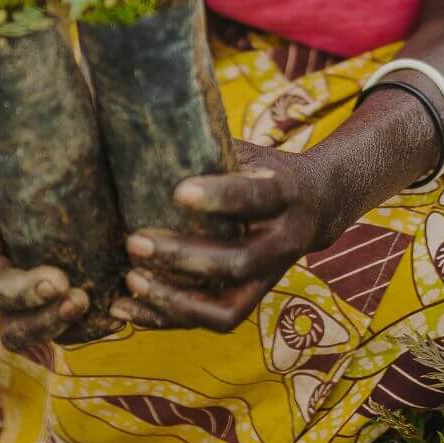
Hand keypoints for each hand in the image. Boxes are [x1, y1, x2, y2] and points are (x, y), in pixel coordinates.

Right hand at [0, 178, 90, 352]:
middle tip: (59, 280)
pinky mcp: (57, 328)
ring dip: (48, 320)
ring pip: (18, 331)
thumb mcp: (56, 188)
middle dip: (25, 290)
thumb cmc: (70, 204)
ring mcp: (23, 312)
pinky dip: (84, 329)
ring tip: (81, 300)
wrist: (104, 238)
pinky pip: (62, 339)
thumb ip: (33, 172)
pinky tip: (110, 314)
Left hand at [111, 141, 324, 333]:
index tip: (178, 192)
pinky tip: (127, 308)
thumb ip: (211, 149)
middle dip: (183, 256)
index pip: (257, 197)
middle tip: (134, 241)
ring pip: (226, 307)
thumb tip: (147, 121)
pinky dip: (167, 319)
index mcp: (286, 194)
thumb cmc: (265, 169)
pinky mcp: (251, 299)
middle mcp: (283, 242)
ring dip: (174, 299)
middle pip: (238, 261)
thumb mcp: (250, 152)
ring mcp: (269, 278)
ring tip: (130, 280)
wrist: (317, 206)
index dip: (221, 197)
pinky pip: (211, 321)